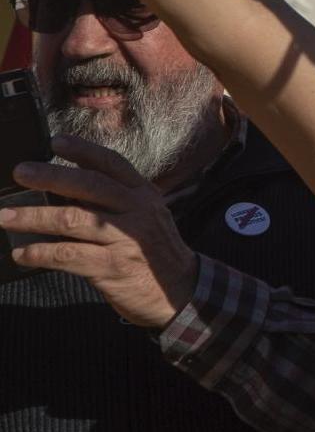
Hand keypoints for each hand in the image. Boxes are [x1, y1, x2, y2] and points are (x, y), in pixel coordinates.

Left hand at [1, 136, 198, 328]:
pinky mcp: (112, 267)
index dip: (84, 151)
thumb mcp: (145, 218)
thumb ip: (114, 203)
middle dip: (51, 177)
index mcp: (144, 195)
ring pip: (73, 220)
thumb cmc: (154, 252)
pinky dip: (41, 253)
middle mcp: (137, 212)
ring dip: (34, 217)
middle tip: (21, 172)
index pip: (113, 164)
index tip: (56, 142)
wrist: (180, 290)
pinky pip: (69, 256)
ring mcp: (126, 239)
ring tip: (6, 216)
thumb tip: (66, 191)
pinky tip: (22, 253)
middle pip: (89, 187)